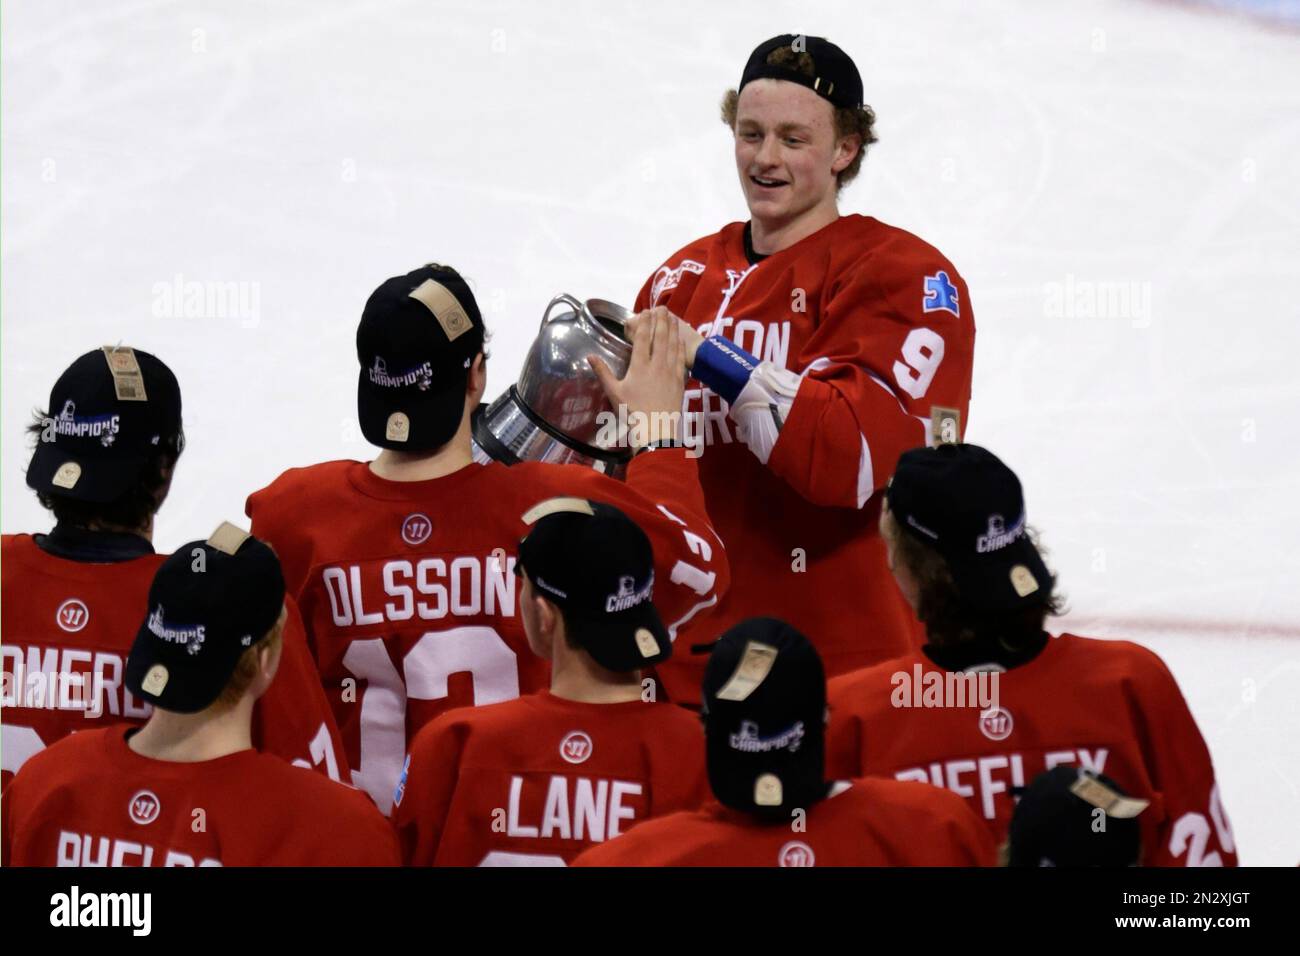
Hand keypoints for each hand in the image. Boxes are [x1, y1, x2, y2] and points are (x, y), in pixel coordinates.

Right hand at [589, 307, 684, 446]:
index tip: (645, 311)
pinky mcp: (680, 380)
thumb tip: (589, 356)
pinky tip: (681, 340)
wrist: (656, 431)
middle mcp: (657, 364)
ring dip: (673, 329)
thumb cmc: (632, 413)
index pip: (643, 338)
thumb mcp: (614, 392)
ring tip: (672, 317)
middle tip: (662, 307)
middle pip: (661, 336)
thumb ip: (603, 372)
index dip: (644, 322)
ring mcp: (671, 372)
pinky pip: (682, 358)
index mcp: (639, 366)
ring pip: (673, 344)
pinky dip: (681, 346)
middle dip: (661, 320)